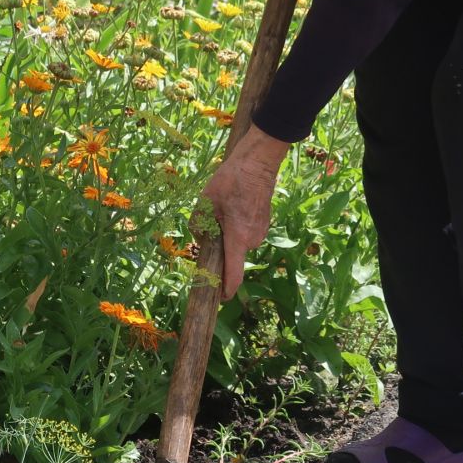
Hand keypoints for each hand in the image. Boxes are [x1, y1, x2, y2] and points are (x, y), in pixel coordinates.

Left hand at [200, 125, 289, 299]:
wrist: (258, 163)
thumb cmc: (231, 181)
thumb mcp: (205, 202)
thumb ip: (198, 225)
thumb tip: (201, 238)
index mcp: (237, 238)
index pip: (233, 274)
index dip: (226, 289)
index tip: (219, 299)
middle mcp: (252, 240)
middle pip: (231, 255)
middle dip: (218, 249)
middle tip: (209, 228)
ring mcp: (260, 232)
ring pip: (237, 243)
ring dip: (228, 236)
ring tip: (223, 210)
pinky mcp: (264, 224)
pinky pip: (245, 233)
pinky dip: (237, 227)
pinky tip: (233, 207)